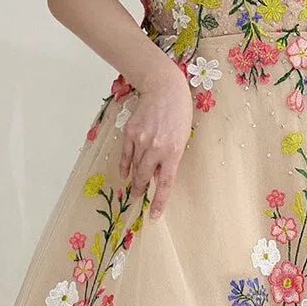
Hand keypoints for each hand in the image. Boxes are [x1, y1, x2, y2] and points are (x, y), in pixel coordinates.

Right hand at [119, 65, 193, 220]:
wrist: (164, 89)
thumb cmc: (179, 114)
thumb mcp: (181, 139)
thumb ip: (170, 159)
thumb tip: (157, 178)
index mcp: (173, 151)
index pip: (165, 183)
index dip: (158, 201)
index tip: (153, 216)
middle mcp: (155, 147)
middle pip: (144, 177)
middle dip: (140, 190)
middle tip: (136, 199)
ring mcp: (140, 140)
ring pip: (134, 166)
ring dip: (134, 177)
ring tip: (133, 185)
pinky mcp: (129, 133)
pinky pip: (125, 155)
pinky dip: (124, 166)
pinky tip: (124, 173)